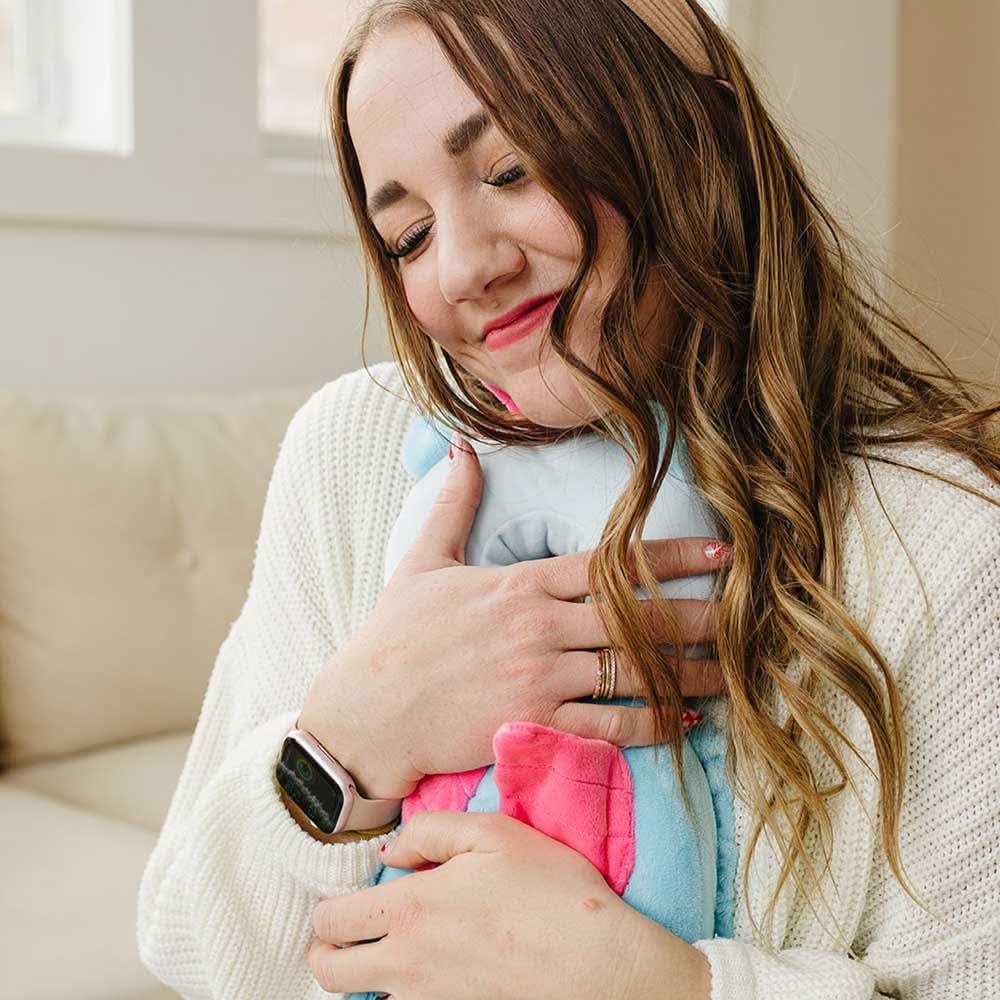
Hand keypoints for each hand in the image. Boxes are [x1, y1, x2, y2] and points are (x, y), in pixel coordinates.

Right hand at [300, 435, 731, 800]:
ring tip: (734, 672)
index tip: (720, 554)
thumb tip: (461, 449)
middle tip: (747, 614)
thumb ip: (453, 505)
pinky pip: (608, 724)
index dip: (672, 557)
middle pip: (635, 616)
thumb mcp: (422, 562)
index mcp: (520, 584)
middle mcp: (539, 627)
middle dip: (699, 614)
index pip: (609, 563)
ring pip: (633, 671)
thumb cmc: (394, 638)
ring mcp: (539, 677)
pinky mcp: (534, 723)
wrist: (365, 713)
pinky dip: (652, 723)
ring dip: (690, 672)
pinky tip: (685, 719)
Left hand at [309, 810, 708, 998]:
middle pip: (327, 973)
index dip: (327, 907)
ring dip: (371, 974)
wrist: (602, 971)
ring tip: (410, 945)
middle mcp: (406, 968)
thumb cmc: (553, 893)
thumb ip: (429, 830)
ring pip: (366, 998)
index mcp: (410, 911)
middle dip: (329, 948)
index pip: (329, 920)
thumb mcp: (493, 834)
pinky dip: (411, 993)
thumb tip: (391, 851)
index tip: (351, 895)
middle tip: (356, 929)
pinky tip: (444, 970)